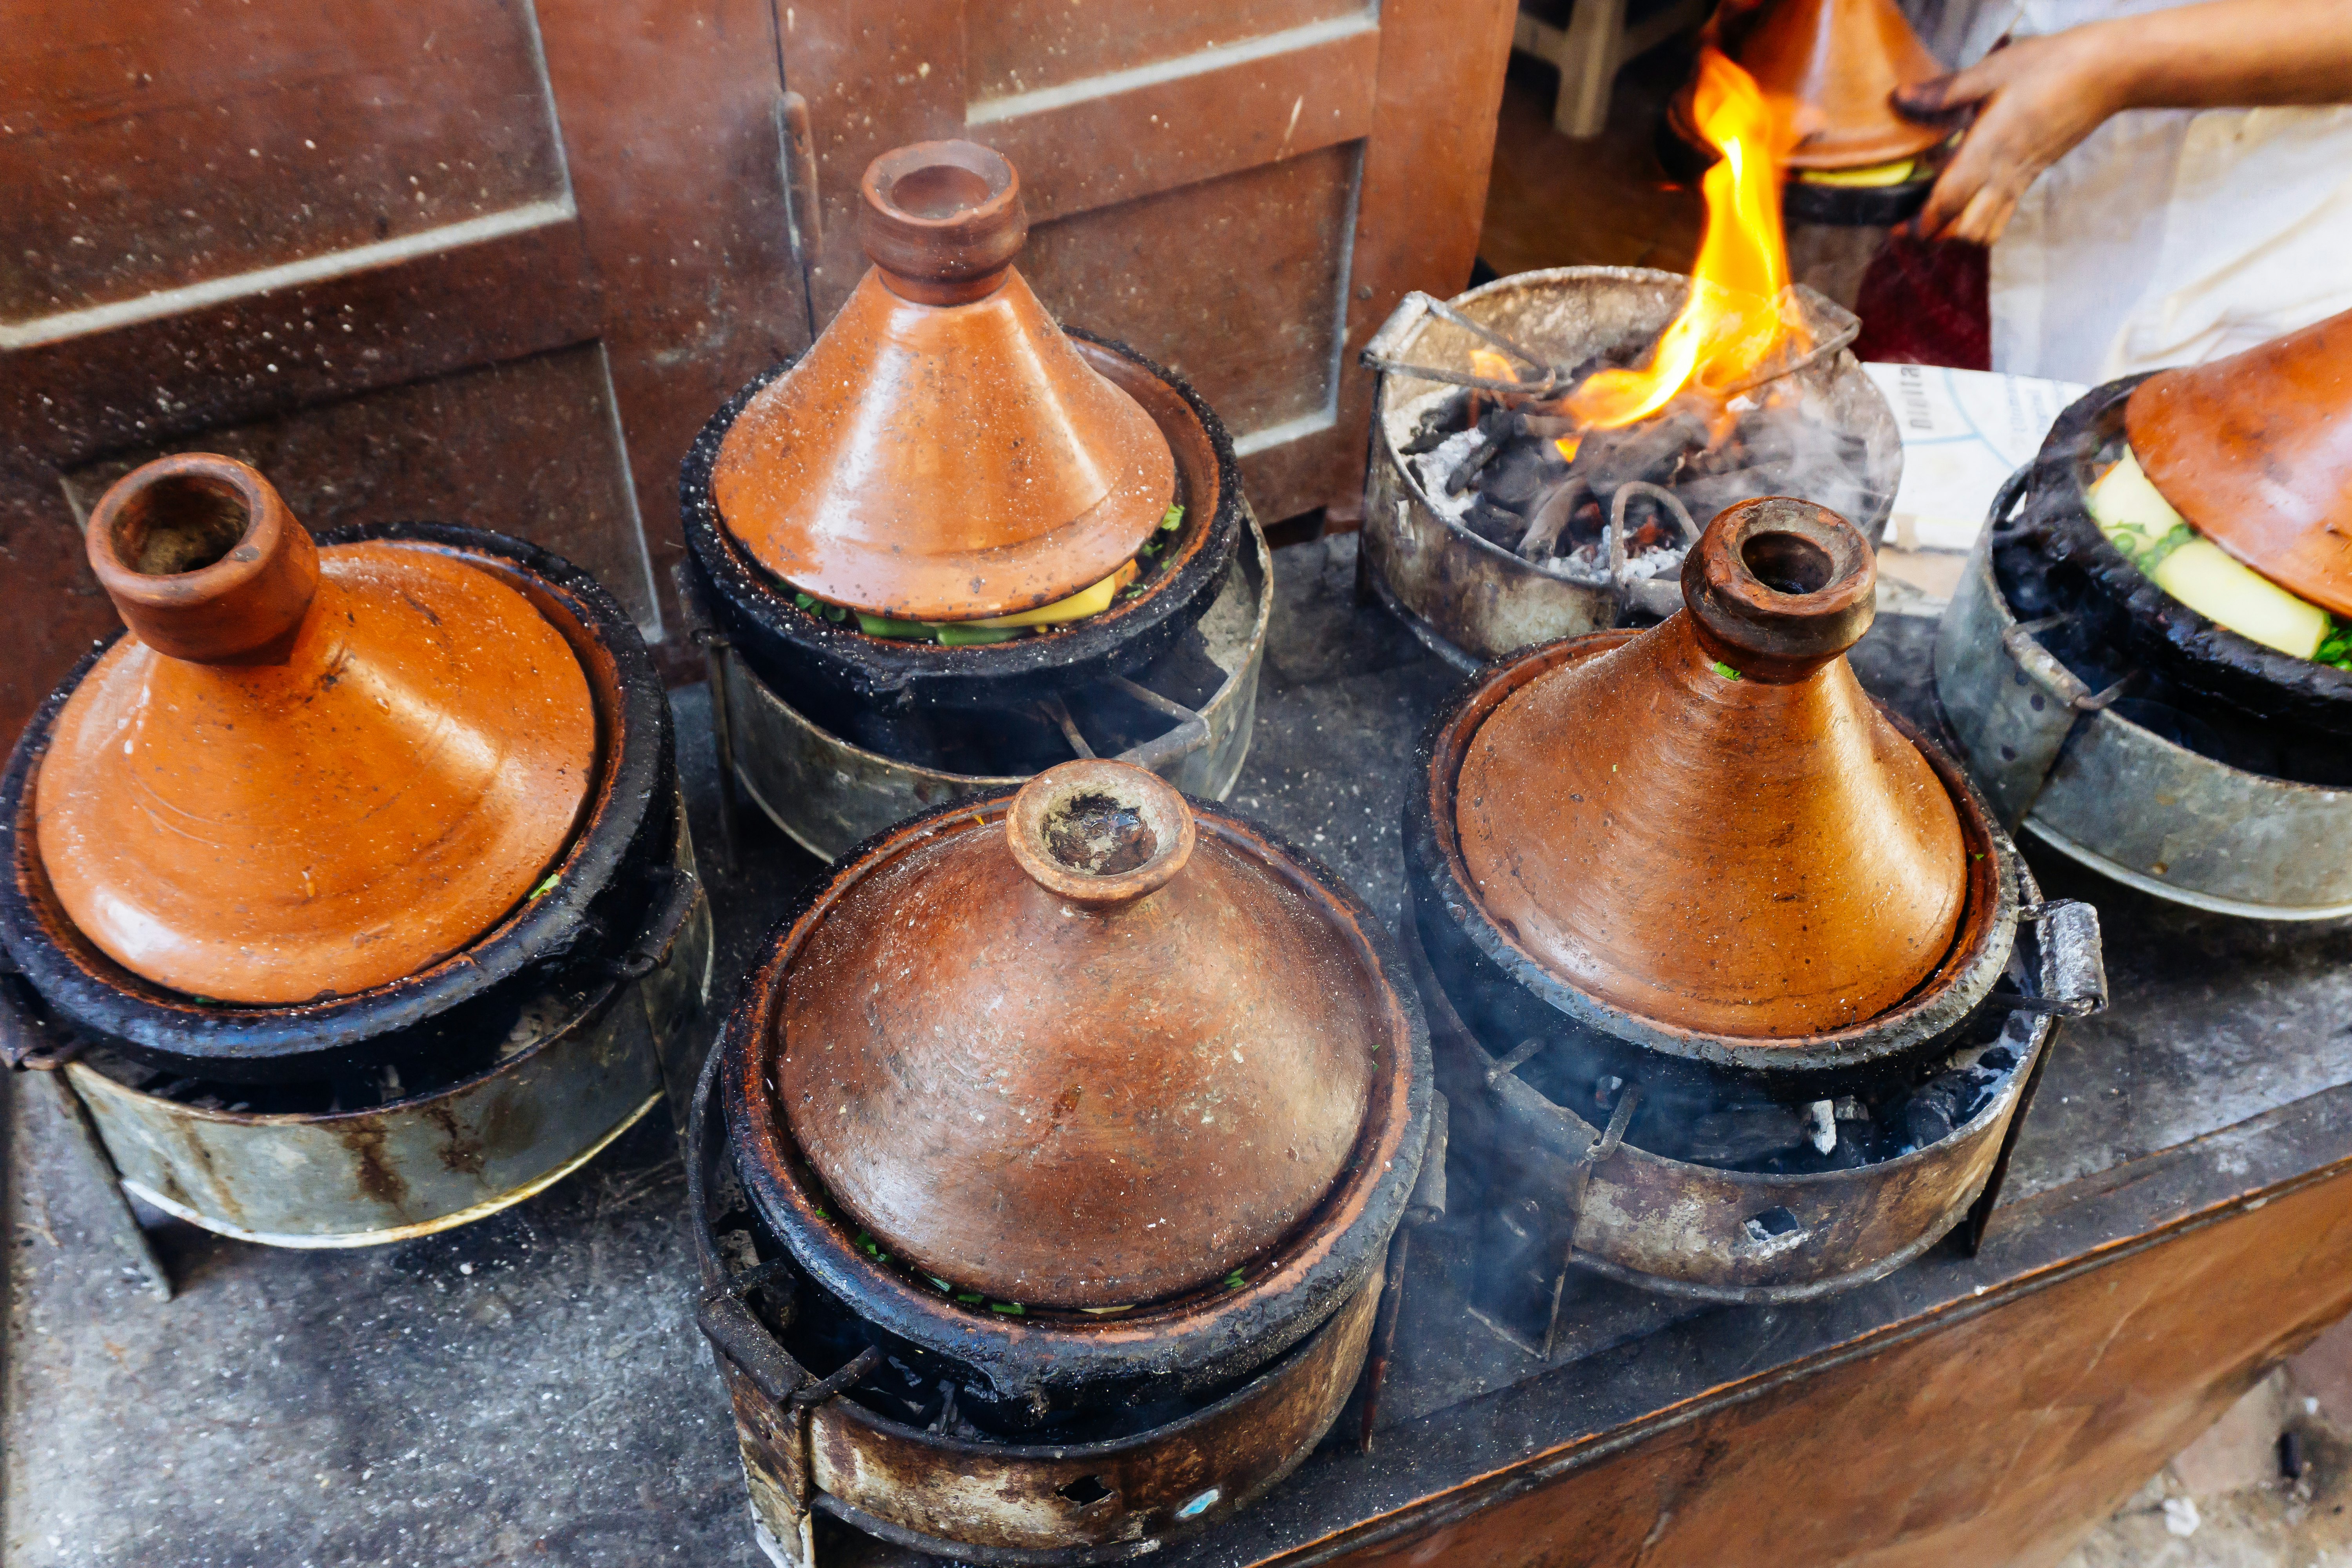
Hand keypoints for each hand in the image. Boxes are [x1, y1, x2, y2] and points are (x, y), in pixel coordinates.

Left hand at [1893, 29, 2131, 245]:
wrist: (2107, 73)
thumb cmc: (2050, 66)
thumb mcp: (1991, 71)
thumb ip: (1944, 92)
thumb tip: (1900, 97)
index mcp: (1988, 149)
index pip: (1947, 202)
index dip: (1921, 223)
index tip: (1898, 226)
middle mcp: (2004, 174)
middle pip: (1963, 229)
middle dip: (1934, 234)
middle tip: (1910, 224)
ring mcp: (2021, 179)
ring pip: (1986, 231)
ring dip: (1959, 233)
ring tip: (1937, 218)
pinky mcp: (2033, 177)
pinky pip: (2004, 216)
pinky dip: (1981, 223)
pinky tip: (1968, 203)